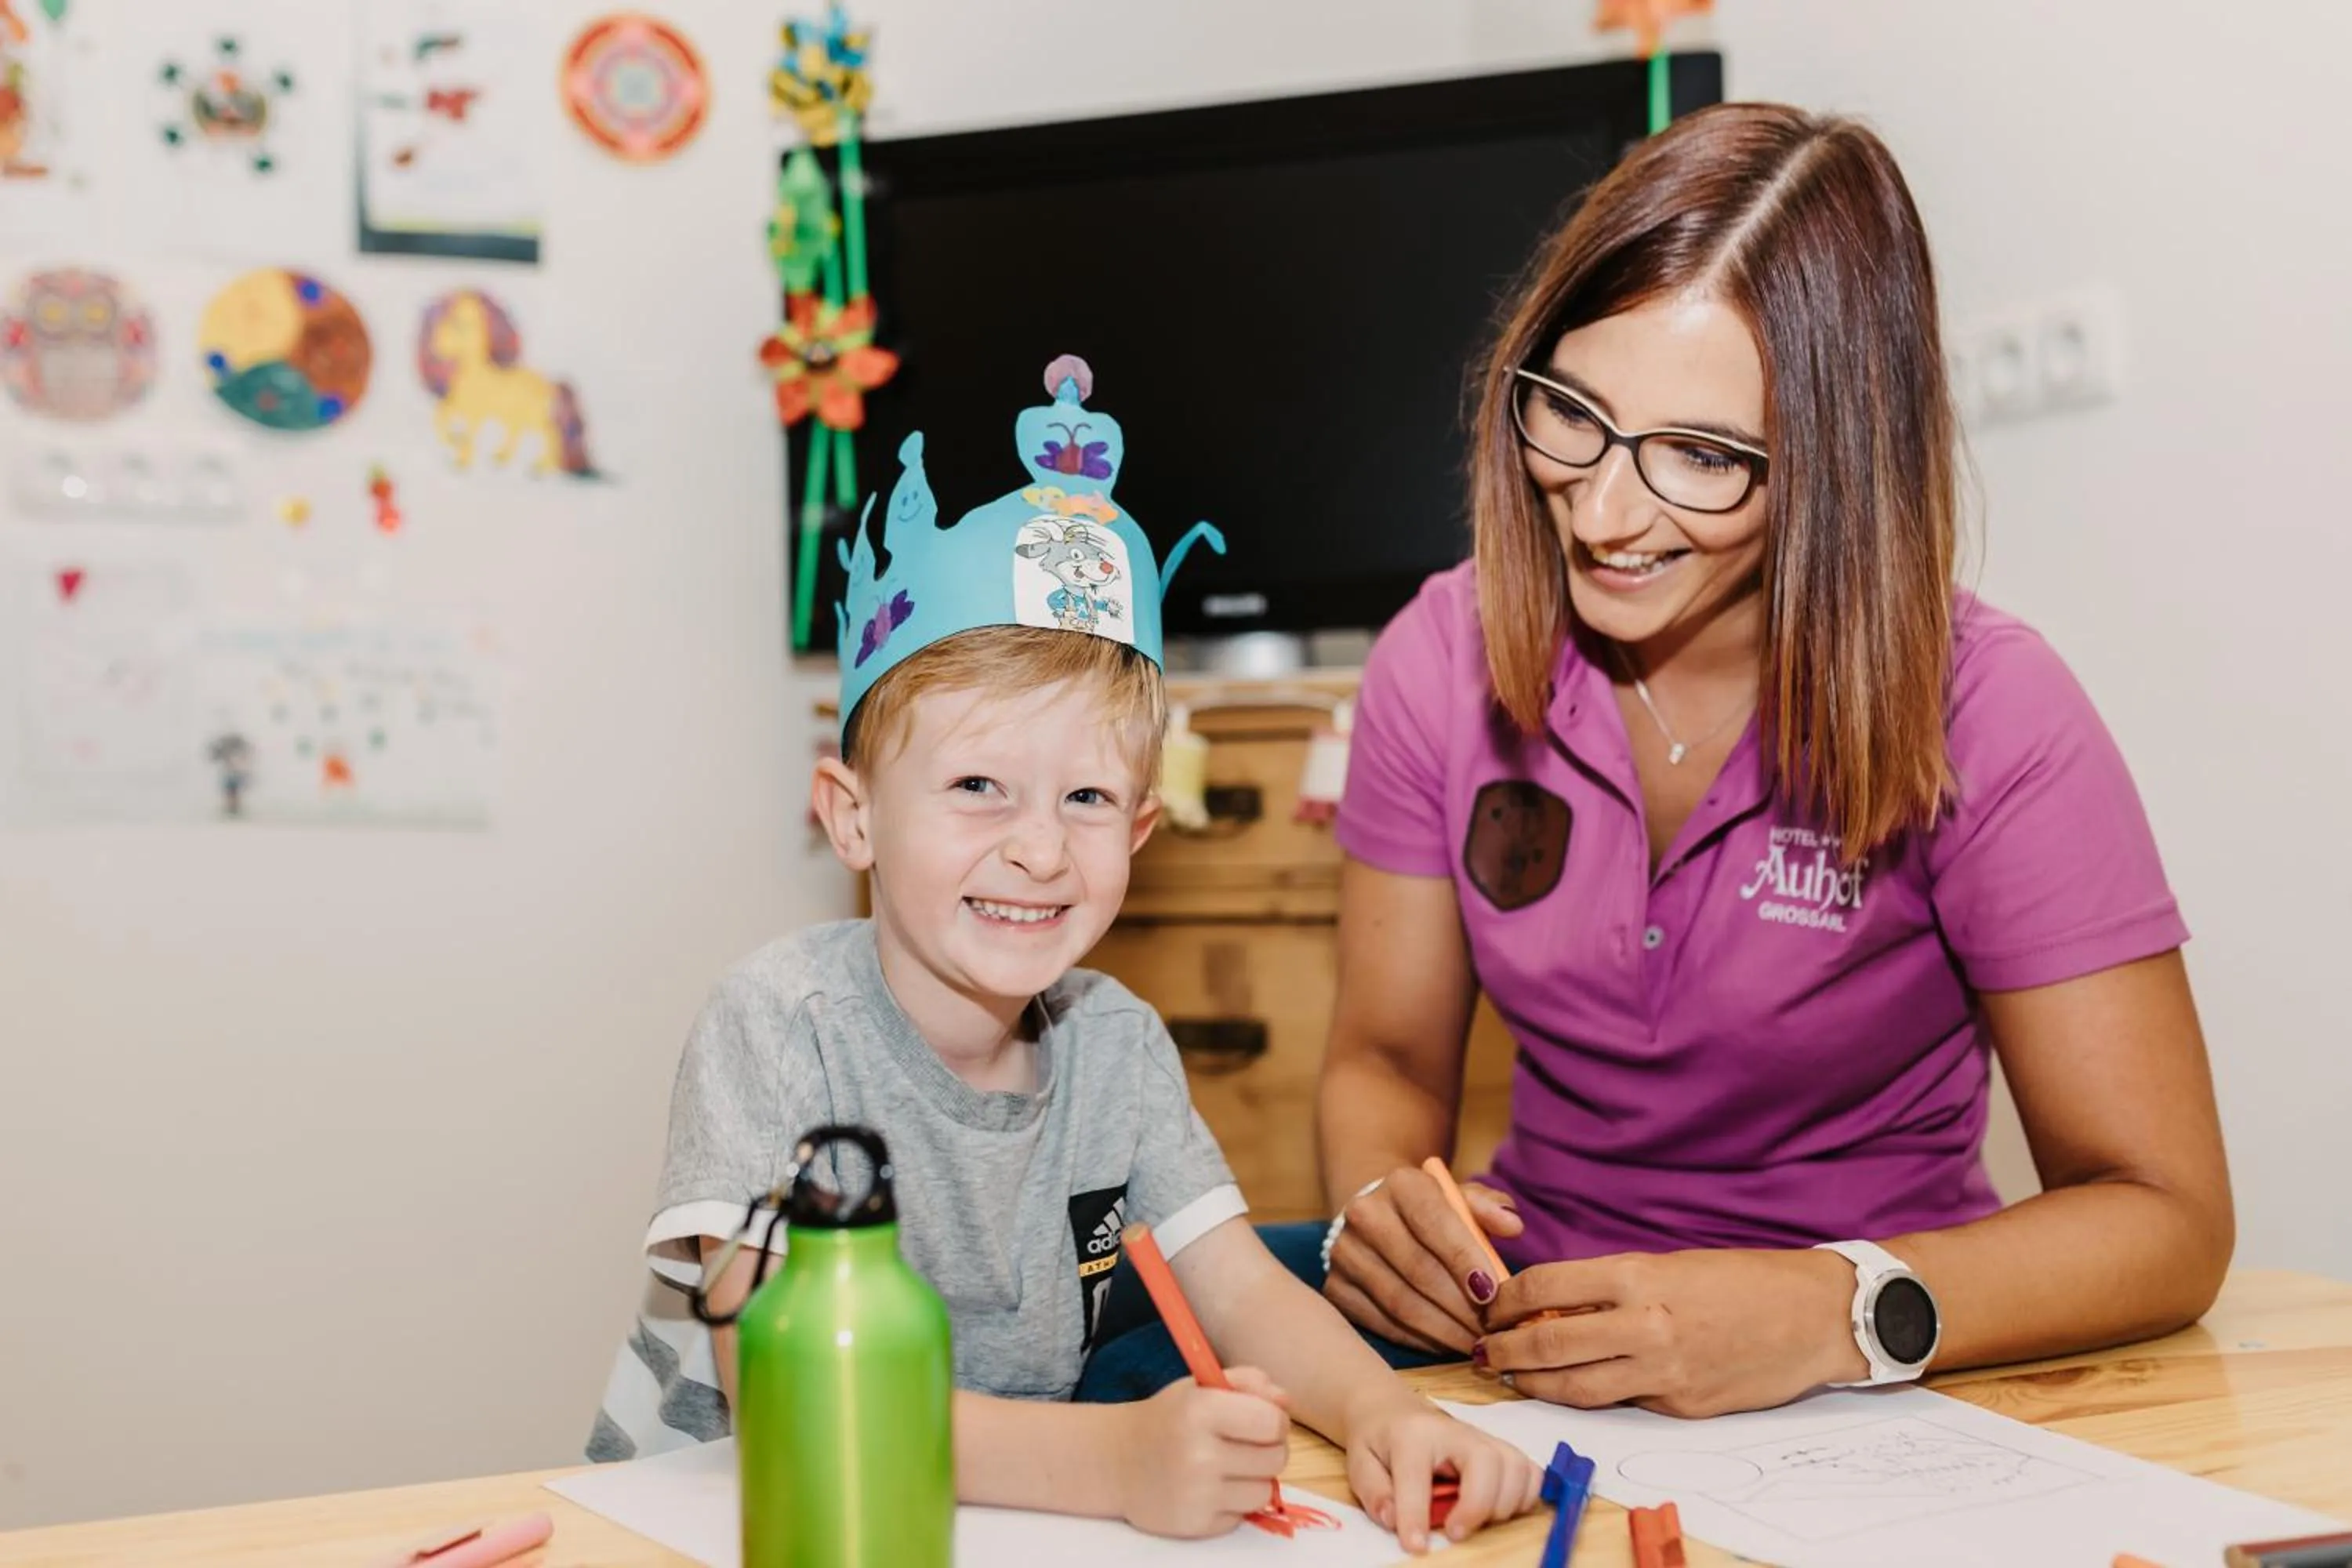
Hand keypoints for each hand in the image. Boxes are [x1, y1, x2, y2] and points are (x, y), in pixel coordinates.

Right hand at [1113, 1367, 1292, 1537]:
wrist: (1116, 1460)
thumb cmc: (1168, 1418)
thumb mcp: (1202, 1386)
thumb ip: (1249, 1383)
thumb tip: (1285, 1402)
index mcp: (1201, 1410)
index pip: (1273, 1422)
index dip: (1273, 1420)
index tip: (1258, 1420)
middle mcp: (1199, 1454)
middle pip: (1276, 1459)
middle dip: (1267, 1449)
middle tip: (1241, 1444)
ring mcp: (1197, 1494)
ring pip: (1264, 1491)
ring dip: (1252, 1479)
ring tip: (1225, 1467)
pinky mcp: (1195, 1525)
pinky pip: (1242, 1516)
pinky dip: (1232, 1503)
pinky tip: (1208, 1488)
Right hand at [1323, 1165, 1523, 1353]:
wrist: (1376, 1216)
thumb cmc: (1432, 1214)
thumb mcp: (1461, 1199)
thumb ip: (1488, 1208)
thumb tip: (1512, 1225)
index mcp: (1401, 1183)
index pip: (1434, 1220)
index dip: (1463, 1258)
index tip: (1492, 1292)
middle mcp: (1364, 1213)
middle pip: (1418, 1268)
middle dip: (1460, 1306)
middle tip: (1492, 1330)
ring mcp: (1345, 1253)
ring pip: (1400, 1301)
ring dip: (1443, 1329)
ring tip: (1474, 1341)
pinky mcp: (1336, 1288)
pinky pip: (1381, 1323)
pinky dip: (1417, 1340)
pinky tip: (1444, 1343)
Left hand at [1340, 1389, 1545, 1553]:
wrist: (1393, 1410)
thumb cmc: (1379, 1440)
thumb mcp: (1360, 1461)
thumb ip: (1374, 1491)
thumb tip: (1393, 1521)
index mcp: (1412, 1434)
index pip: (1418, 1475)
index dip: (1417, 1515)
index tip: (1416, 1546)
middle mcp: (1454, 1431)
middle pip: (1486, 1462)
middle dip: (1478, 1505)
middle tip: (1455, 1532)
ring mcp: (1483, 1438)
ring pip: (1516, 1466)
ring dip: (1504, 1503)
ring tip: (1478, 1522)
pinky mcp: (1500, 1449)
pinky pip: (1530, 1472)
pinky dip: (1524, 1496)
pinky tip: (1500, 1510)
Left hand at [1477, 1247, 1867, 1416]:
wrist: (1817, 1317)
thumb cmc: (1745, 1280)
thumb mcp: (1670, 1265)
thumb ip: (1613, 1286)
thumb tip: (1554, 1305)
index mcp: (1639, 1276)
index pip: (1545, 1286)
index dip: (1506, 1300)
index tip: (1490, 1305)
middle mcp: (1645, 1325)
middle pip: (1547, 1343)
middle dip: (1503, 1349)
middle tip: (1481, 1350)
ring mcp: (1663, 1372)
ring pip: (1575, 1387)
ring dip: (1532, 1383)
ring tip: (1510, 1375)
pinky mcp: (1682, 1406)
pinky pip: (1623, 1402)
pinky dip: (1591, 1395)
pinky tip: (1574, 1386)